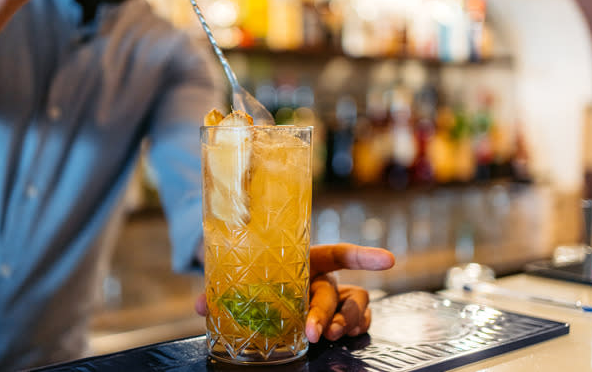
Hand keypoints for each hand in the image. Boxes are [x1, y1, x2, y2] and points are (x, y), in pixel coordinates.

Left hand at [194, 244, 394, 342]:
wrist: (261, 290)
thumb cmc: (259, 278)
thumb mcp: (242, 279)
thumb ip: (225, 288)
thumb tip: (202, 304)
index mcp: (306, 261)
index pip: (338, 254)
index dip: (363, 255)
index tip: (389, 260)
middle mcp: (324, 278)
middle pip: (332, 291)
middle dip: (326, 311)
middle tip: (315, 331)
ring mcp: (335, 298)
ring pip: (354, 306)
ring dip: (345, 322)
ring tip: (331, 336)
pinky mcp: (339, 316)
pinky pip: (359, 321)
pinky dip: (356, 329)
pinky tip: (345, 337)